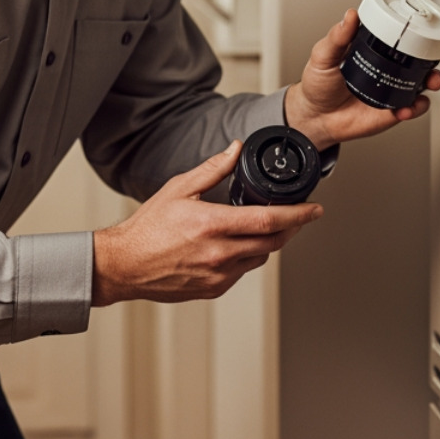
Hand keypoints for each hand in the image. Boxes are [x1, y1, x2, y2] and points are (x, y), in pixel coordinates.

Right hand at [92, 141, 322, 305]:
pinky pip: (243, 272)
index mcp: (212, 225)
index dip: (298, 215)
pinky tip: (242, 245)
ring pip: (260, 258)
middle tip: (301, 216)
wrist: (124, 265)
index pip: (269, 221)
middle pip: (273, 242)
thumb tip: (235, 149)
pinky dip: (249, 257)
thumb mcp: (179, 188)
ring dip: (271, 242)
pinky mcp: (213, 289)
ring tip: (271, 227)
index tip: (315, 209)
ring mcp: (217, 275)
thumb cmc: (148, 228)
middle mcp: (219, 254)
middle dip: (292, 228)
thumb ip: (212, 168)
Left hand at [283, 8, 439, 149]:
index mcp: (375, 48)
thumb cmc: (318, 85)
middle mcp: (388, 66)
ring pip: (424, 80)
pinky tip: (406, 108)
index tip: (436, 13)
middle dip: (438, 52)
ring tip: (431, 81)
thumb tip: (350, 15)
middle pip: (421, 55)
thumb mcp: (323, 56)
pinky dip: (416, 107)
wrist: (316, 118)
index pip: (401, 32)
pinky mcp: (393, 109)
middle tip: (437, 52)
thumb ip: (336, 38)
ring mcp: (393, 87)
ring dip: (434, 79)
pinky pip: (414, 107)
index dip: (421, 23)